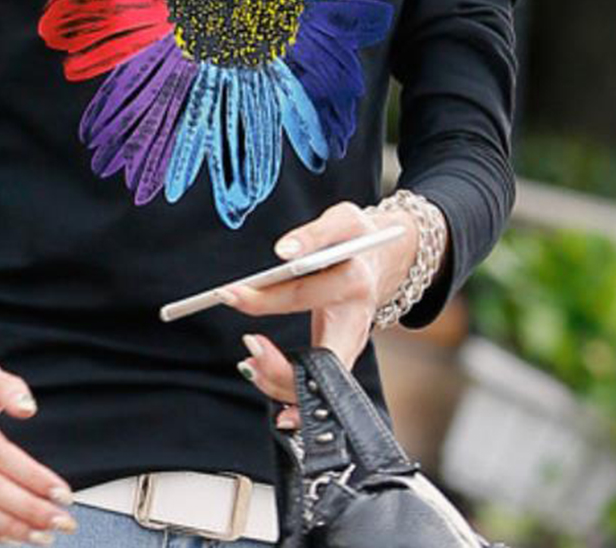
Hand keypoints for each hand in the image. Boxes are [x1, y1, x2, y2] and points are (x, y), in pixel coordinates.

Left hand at [214, 199, 419, 426]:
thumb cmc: (356, 238)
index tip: (230, 294)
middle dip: (279, 366)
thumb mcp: (342, 221)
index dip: (264, 297)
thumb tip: (284, 252)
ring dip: (281, 383)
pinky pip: (320, 385)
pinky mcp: (342, 354)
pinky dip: (294, 395)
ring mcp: (352, 343)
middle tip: (246, 348)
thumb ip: (314, 234)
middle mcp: (357, 321)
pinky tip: (271, 393)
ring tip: (249, 364)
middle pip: (323, 361)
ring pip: (320, 383)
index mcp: (353, 283)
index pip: (303, 293)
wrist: (384, 257)